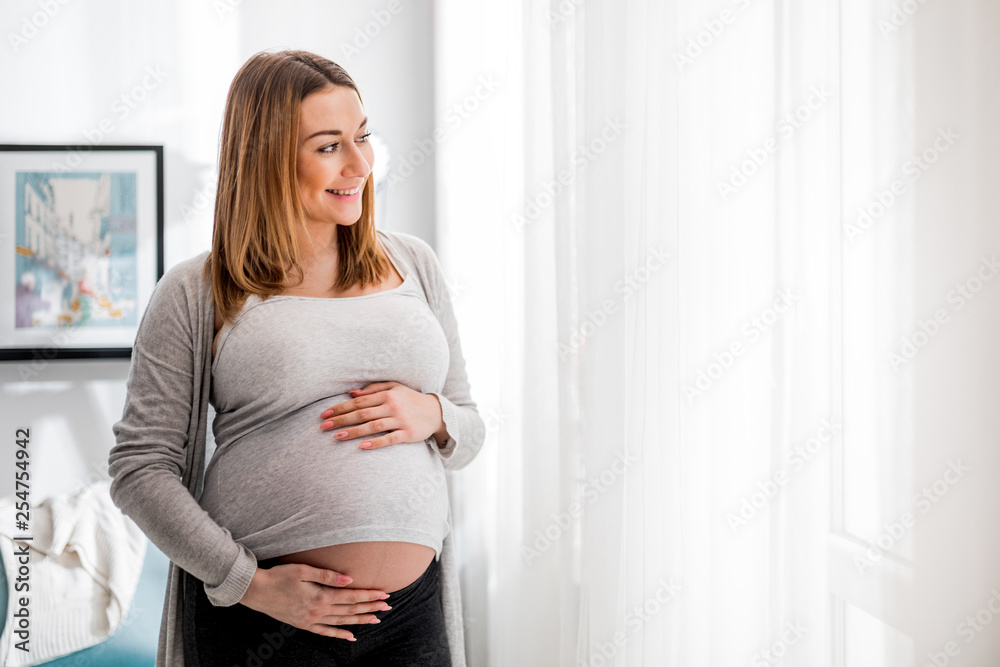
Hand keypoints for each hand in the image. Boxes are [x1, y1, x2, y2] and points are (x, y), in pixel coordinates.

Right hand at [239, 562, 391, 641]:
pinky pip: (326, 633)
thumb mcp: (303, 570)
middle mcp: (318, 611)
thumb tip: (349, 579)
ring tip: (376, 619)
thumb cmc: (280, 576)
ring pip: (341, 622)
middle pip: (350, 610)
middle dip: (370, 608)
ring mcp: (311, 620)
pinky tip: (351, 637)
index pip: (351, 597)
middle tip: (388, 606)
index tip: (384, 594)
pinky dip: (340, 635)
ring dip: (360, 621)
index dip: (369, 595)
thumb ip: (328, 575)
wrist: (257, 591)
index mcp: (320, 597)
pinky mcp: (304, 624)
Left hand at [319, 381, 446, 449]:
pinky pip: (389, 439)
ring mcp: (400, 421)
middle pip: (362, 414)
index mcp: (387, 394)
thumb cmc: (410, 399)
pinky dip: (375, 443)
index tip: (325, 414)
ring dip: (353, 432)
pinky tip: (361, 446)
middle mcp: (393, 406)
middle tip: (324, 426)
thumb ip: (373, 389)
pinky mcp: (408, 434)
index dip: (341, 408)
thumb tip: (351, 393)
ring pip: (372, 426)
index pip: (359, 402)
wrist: (436, 412)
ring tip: (337, 437)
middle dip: (341, 420)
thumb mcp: (394, 388)